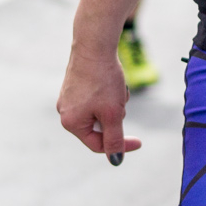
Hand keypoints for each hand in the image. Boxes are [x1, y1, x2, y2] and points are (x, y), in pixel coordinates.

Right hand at [57, 42, 142, 160]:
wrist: (95, 44)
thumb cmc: (103, 80)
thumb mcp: (113, 113)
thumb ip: (114, 139)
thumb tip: (115, 161)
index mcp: (71, 123)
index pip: (98, 145)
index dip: (121, 145)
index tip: (140, 142)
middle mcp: (65, 112)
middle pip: (99, 126)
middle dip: (115, 116)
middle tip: (121, 98)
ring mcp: (68, 98)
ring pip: (100, 111)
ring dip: (113, 103)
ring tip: (116, 86)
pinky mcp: (75, 85)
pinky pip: (96, 98)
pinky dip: (108, 93)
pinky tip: (111, 78)